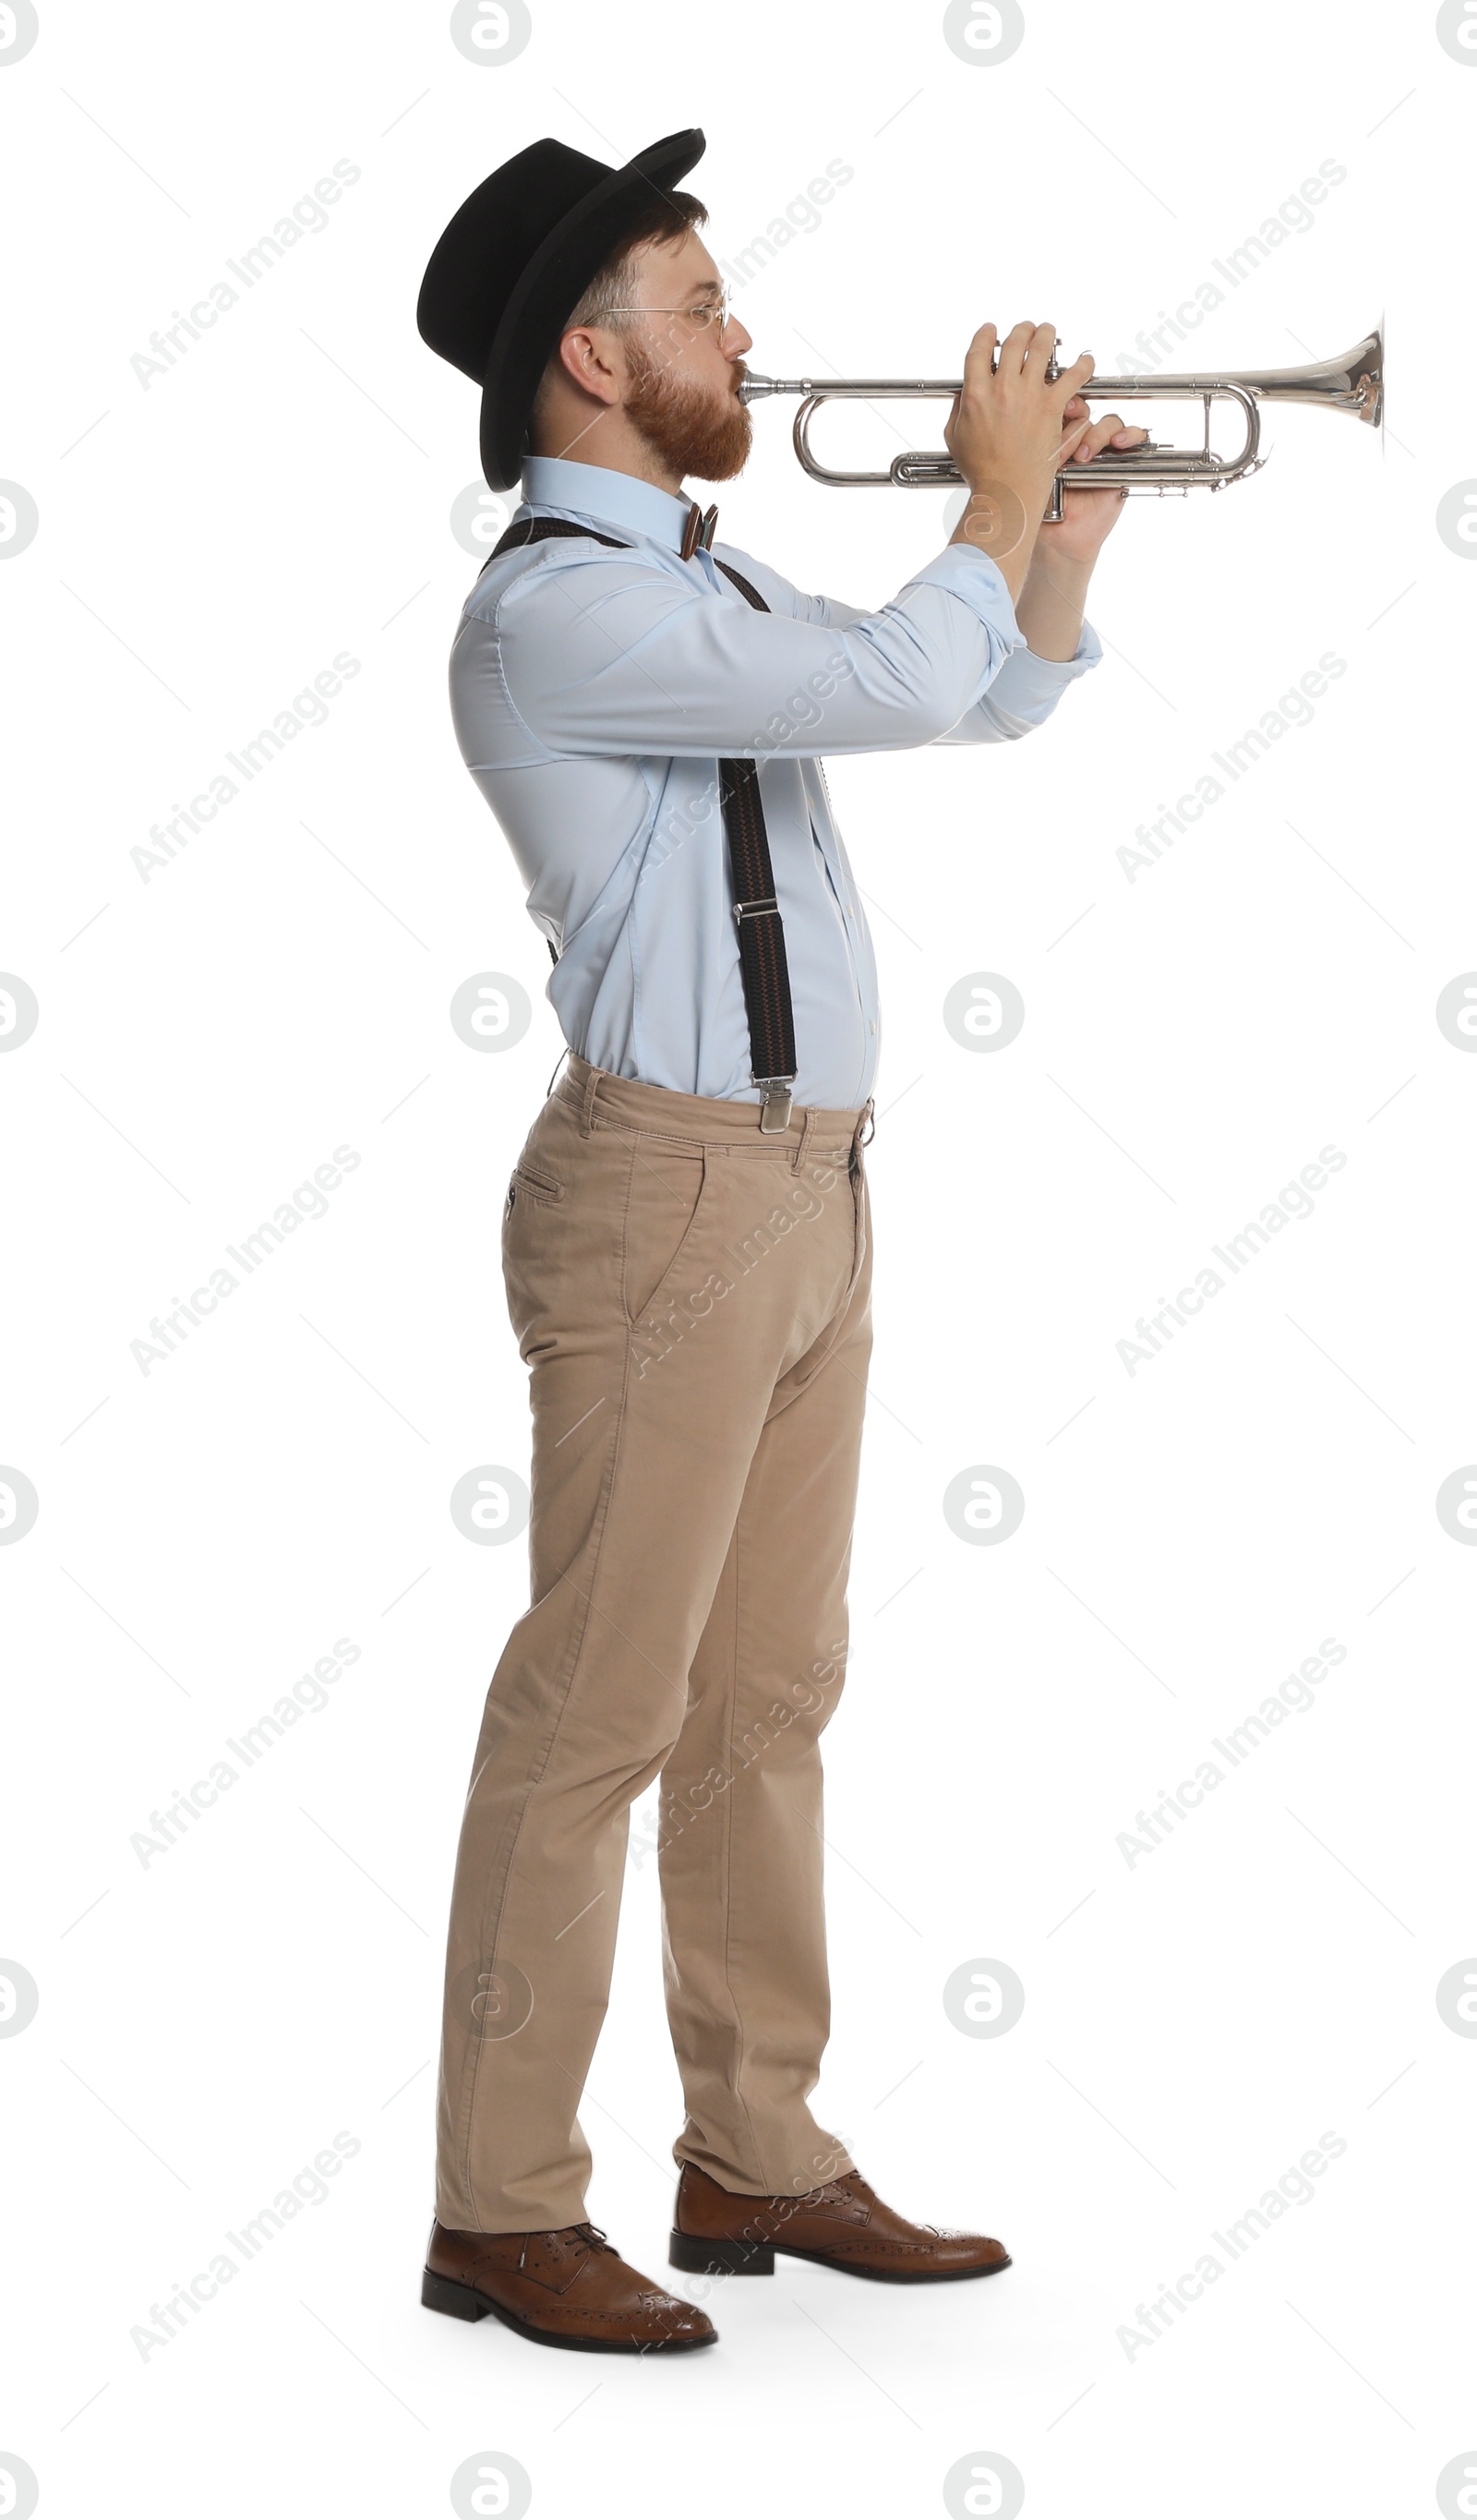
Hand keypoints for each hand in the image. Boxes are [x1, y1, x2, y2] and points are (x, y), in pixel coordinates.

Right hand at [944, 321, 1092, 593]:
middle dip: (1021, 330)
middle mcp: (1002, 388)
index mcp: (975, 393)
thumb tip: (963, 394)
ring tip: (1049, 332)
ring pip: (1041, 348)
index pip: (979, 350)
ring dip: (1046, 335)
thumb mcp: (955, 437)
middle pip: (1014, 342)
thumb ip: (958, 410)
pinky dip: (1083, 365)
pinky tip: (1086, 360)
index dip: (986, 335)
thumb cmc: (981, 471)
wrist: (1006, 491)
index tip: (991, 331)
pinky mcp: (1052, 407)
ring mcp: (1029, 395)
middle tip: (1026, 330)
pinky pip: (1073, 377)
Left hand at [1034, 397, 1149, 561]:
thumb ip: (1028, 456)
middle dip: (1073, 430)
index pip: (1062, 408)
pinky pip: (1134, 437)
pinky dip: (1130, 434)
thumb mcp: (1030, 479)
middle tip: (1061, 456)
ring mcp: (1103, 450)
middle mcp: (1080, 440)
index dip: (1058, 408)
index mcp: (1056, 437)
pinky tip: (1119, 443)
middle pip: (1085, 413)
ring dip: (1097, 435)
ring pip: (1107, 423)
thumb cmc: (1043, 510)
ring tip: (1084, 457)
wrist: (1061, 537)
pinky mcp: (1122, 462)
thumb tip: (1013, 433)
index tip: (1048, 416)